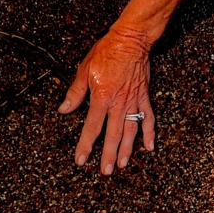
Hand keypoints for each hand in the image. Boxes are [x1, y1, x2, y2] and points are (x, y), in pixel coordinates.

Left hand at [58, 27, 154, 174]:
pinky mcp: (144, 97)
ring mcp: (133, 101)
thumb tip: (64, 110)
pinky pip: (148, 118)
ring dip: (127, 149)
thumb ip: (75, 92)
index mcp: (101, 97)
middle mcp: (118, 103)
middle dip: (109, 155)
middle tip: (106, 171)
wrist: (130, 41)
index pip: (91, 127)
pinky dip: (149, 132)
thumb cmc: (105, 52)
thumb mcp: (84, 69)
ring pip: (130, 130)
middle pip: (113, 135)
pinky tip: (149, 146)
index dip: (85, 145)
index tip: (81, 160)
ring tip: (123, 164)